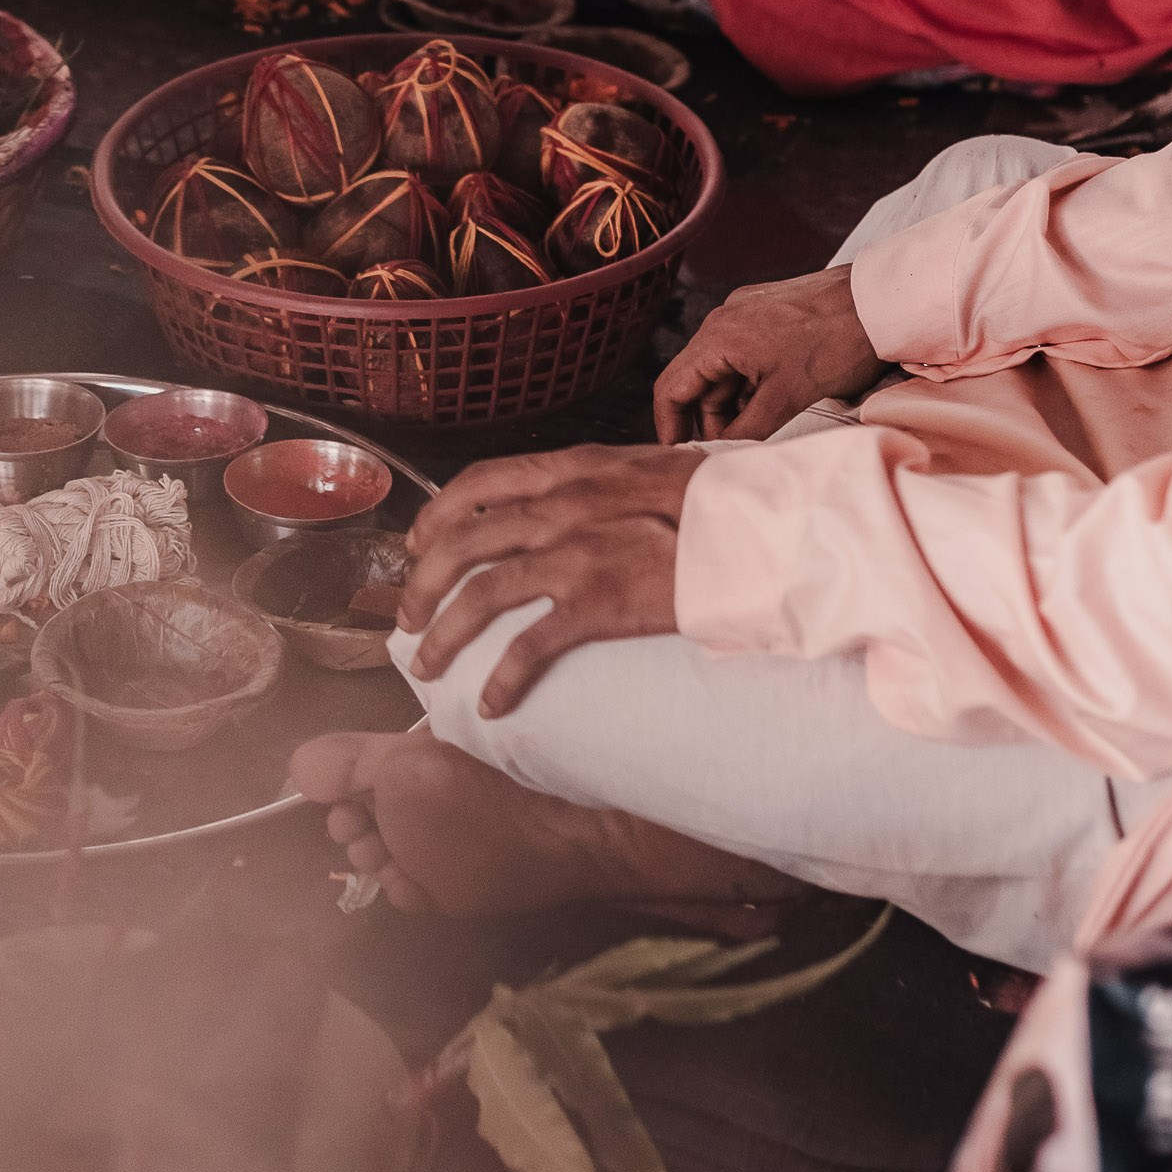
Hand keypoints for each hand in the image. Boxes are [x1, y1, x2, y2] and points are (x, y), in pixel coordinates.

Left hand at [397, 444, 701, 716]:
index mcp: (574, 470)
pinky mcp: (598, 605)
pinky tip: (492, 704)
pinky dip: (501, 678)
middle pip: (461, 543)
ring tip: (428, 665)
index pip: (480, 483)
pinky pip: (529, 648)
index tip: (420, 541)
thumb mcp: (652, 467)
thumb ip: (607, 481)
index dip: (438, 514)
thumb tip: (590, 494)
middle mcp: (563, 507)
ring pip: (479, 595)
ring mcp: (576, 556)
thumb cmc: (722, 500)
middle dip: (422, 583)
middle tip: (408, 616)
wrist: (764, 530)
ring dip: (444, 634)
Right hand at [654, 266, 881, 444]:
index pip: (671, 388)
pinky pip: (745, 356)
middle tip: (731, 449)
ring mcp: (747, 314)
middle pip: (697, 381)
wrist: (883, 301)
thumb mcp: (788, 396)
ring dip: (734, 404)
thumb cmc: (838, 341)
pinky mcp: (769, 314)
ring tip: (759, 429)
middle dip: (710, 419)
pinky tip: (774, 402)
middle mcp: (724, 320)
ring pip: (724, 370)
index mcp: (718, 337)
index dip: (670, 427)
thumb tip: (720, 456)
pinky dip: (751, 384)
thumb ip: (747, 430)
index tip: (681, 455)